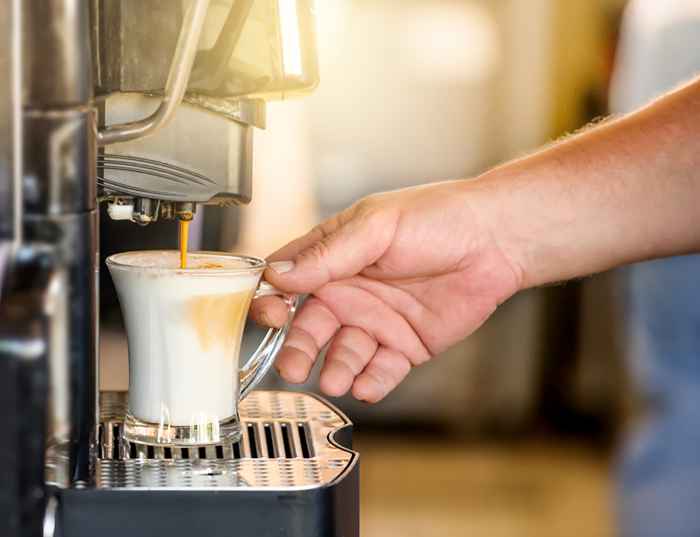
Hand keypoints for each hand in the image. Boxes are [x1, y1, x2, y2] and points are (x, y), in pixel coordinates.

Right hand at [251, 180, 522, 401]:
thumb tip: (279, 274)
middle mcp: (351, 292)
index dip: (272, 300)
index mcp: (335, 257)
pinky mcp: (405, 345)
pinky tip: (366, 386)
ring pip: (344, 353)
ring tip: (336, 380)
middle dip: (298, 349)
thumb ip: (328, 254)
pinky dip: (372, 381)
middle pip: (310, 327)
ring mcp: (377, 321)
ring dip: (336, 369)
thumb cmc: (436, 218)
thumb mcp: (376, 227)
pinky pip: (382, 370)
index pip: (288, 281)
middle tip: (293, 368)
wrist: (495, 239)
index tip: (269, 315)